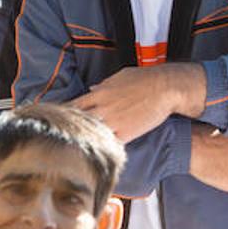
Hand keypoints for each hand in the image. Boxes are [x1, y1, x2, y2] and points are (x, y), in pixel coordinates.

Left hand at [75, 63, 203, 142]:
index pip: (74, 106)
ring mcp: (113, 122)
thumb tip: (92, 89)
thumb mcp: (120, 76)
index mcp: (99, 94)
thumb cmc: (145, 79)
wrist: (165, 88)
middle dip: (71, 129)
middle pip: (78, 123)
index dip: (66, 114)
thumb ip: (104, 84)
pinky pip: (109, 144)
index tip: (61, 120)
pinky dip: (104, 148)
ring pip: (91, 135)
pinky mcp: (126, 133)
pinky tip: (100, 152)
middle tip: (65, 137)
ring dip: (87, 140)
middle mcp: (102, 108)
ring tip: (80, 147)